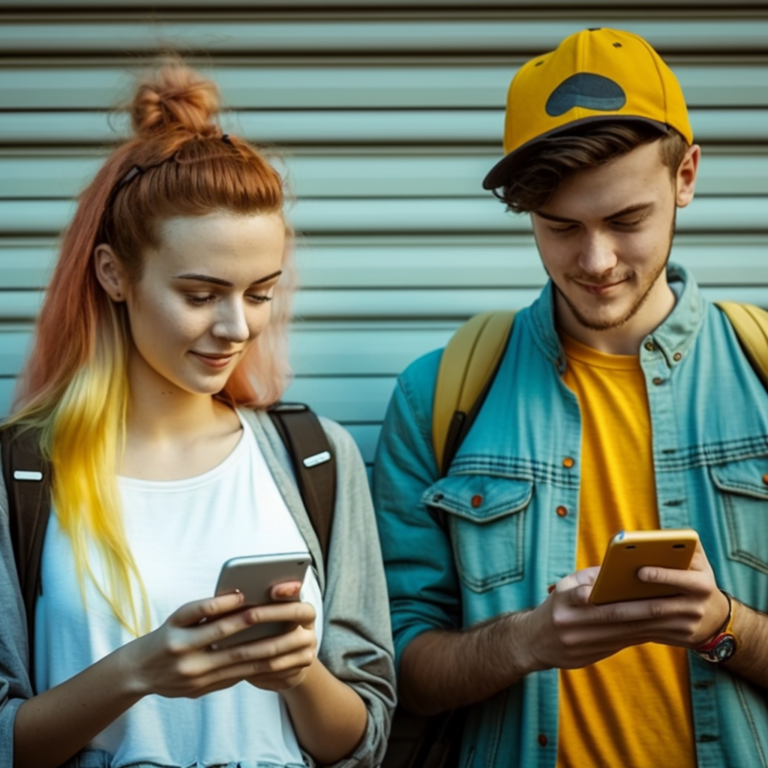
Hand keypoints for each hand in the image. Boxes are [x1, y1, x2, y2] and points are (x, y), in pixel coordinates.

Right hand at [120, 588, 314, 698]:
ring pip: (238, 663)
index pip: (210, 618)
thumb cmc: (165, 636)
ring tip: (288, 640)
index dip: (232, 607)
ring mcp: (195, 677)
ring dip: (267, 652)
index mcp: (179, 636)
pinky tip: (276, 659)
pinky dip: (255, 667)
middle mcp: (186, 657)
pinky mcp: (202, 690)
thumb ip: (204, 610)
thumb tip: (238, 598)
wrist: (139, 673)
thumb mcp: (177, 618)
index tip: (252, 596)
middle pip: (229, 642)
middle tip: (285, 621)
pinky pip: (235, 677)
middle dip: (260, 630)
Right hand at [520, 542, 728, 671]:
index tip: (645, 587)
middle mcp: (569, 622)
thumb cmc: (555, 606)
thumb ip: (590, 578)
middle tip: (669, 603)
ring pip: (619, 634)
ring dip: (646, 626)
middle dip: (643, 609)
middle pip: (613, 616)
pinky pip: (618, 645)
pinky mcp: (586, 659)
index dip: (618, 593)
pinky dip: (637, 637)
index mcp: (563, 600)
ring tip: (668, 617)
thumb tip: (621, 569)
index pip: (591, 594)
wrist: (531, 642)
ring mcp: (577, 643)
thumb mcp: (563, 586)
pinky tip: (654, 630)